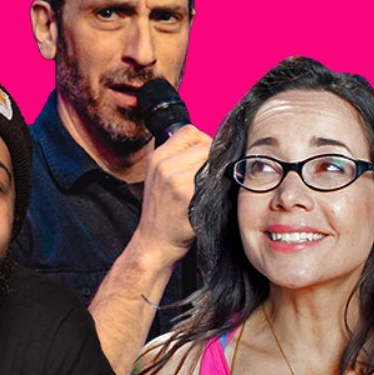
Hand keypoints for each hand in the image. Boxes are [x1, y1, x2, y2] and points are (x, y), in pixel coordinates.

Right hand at [130, 124, 211, 262]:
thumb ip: (177, 159)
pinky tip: (211, 198)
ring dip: (218, 173)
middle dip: (213, 158)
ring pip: (212, 162)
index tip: (206, 157)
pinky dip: (219, 187)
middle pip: (205, 145)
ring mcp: (177, 179)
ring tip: (210, 188)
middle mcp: (165, 165)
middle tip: (211, 177)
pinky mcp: (189, 194)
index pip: (189, 131)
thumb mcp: (159, 178)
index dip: (203, 141)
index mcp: (157, 157)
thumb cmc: (162, 212)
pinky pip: (215, 180)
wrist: (154, 243)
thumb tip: (210, 146)